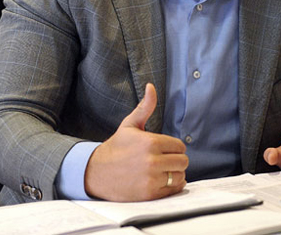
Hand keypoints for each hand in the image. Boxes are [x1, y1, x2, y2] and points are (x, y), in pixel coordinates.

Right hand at [84, 83, 188, 200]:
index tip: (165, 149)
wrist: (96, 172)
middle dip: (176, 160)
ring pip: (180, 176)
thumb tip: (151, 86)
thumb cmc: (116, 147)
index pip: (180, 146)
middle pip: (183, 161)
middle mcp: (152, 161)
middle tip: (165, 160)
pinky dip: (171, 186)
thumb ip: (145, 106)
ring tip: (162, 170)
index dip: (174, 147)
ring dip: (174, 173)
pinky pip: (173, 190)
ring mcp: (151, 179)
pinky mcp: (149, 194)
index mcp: (151, 142)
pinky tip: (160, 180)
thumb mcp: (130, 124)